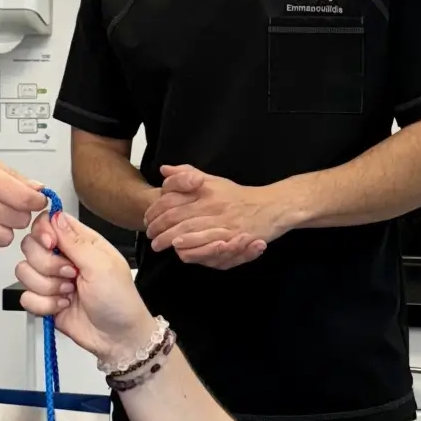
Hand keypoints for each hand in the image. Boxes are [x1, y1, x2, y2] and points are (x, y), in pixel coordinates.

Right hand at [15, 208, 155, 365]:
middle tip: (71, 275)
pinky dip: (44, 304)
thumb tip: (55, 216)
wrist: (118, 338)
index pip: (48, 222)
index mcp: (81, 242)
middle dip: (47, 264)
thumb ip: (75, 241)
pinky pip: (26, 297)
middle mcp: (64, 258)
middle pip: (31, 246)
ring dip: (48, 286)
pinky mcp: (45, 301)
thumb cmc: (120, 301)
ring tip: (69, 293)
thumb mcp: (102, 265)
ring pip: (25, 272)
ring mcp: (52, 280)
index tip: (51, 245)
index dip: (43, 232)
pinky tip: (62, 306)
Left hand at [143, 164, 278, 268]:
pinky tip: (181, 250)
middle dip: (160, 228)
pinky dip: (193, 248)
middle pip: (177, 217)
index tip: (148, 218)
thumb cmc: (240, 196)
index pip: (173, 199)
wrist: (272, 206)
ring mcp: (224, 221)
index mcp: (206, 190)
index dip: (156, 210)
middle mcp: (213, 204)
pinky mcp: (234, 236)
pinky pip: (209, 244)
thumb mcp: (213, 180)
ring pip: (190, 231)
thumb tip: (164, 170)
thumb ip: (188, 175)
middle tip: (150, 236)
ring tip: (159, 245)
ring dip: (171, 240)